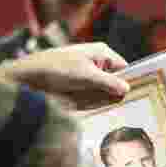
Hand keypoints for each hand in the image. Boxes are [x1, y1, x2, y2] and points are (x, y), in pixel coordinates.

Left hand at [0, 43, 129, 109]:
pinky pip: (94, 95)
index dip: (130, 82)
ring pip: (105, 89)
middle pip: (115, 80)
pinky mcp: (79, 85)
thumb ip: (108, 82)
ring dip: (106, 100)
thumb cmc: (57, 70)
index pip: (124, 68)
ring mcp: (87, 73)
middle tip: (128, 109)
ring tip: (113, 113)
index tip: (137, 98)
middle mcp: (96, 61)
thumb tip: (127, 89)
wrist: (28, 77)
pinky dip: (96, 103)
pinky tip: (99, 112)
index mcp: (101, 52)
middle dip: (118, 93)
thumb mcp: (86, 75)